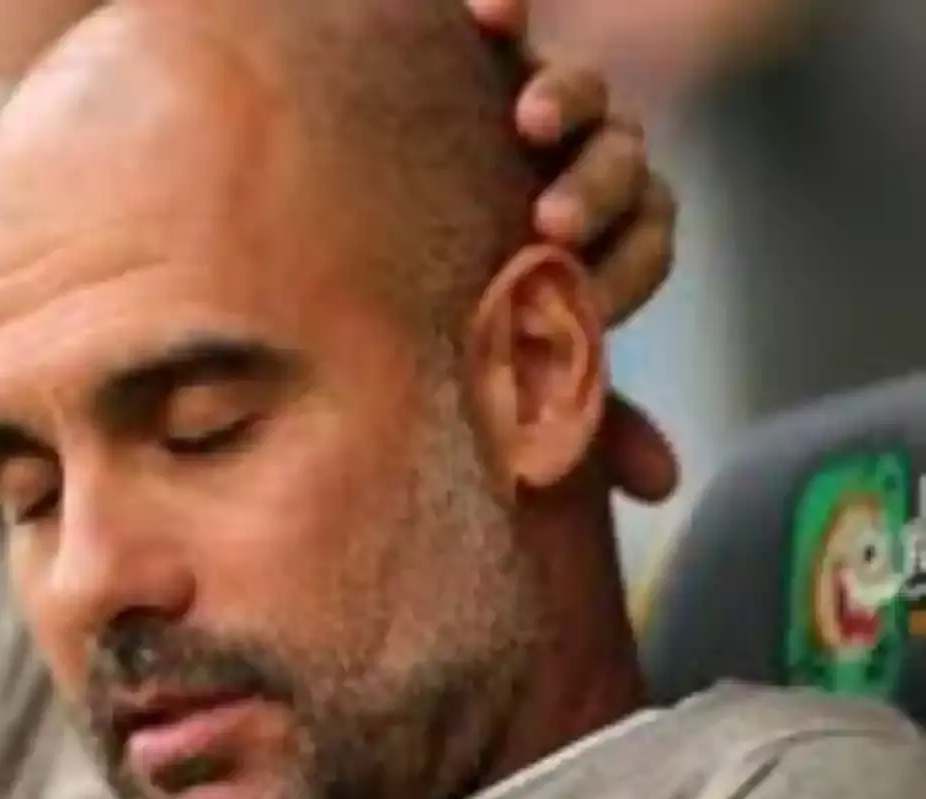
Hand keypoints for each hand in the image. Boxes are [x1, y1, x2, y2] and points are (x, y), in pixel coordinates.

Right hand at [468, 0, 678, 503]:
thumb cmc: (465, 302)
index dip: (626, 271)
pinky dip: (507, 10)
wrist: (403, 218)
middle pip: (624, 163)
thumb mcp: (519, 354)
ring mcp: (541, 105)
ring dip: (564, 100)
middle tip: (550, 223)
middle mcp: (586, 159)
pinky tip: (485, 14)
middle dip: (597, 193)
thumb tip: (660, 486)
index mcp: (608, 234)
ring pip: (583, 88)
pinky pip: (514, 19)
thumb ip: (578, 405)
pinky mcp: (490, 57)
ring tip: (526, 121)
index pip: (649, 243)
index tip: (580, 301)